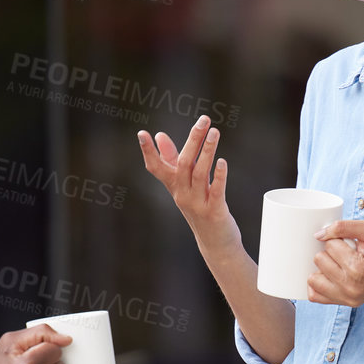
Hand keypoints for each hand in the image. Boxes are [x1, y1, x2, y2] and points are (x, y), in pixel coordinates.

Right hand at [137, 116, 241, 257]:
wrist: (215, 243)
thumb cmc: (200, 209)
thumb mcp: (184, 185)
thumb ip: (172, 160)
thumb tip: (159, 135)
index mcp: (174, 187)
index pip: (156, 168)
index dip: (148, 152)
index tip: (142, 133)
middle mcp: (183, 195)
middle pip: (184, 164)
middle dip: (193, 140)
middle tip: (204, 119)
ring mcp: (198, 204)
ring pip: (200, 173)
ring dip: (207, 151)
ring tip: (215, 132)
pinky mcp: (214, 212)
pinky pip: (216, 191)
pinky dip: (219, 176)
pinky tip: (222, 161)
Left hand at [307, 220, 363, 307]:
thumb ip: (343, 227)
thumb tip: (318, 235)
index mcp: (357, 267)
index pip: (329, 245)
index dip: (338, 239)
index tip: (351, 242)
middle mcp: (351, 286)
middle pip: (319, 260)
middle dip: (330, 252)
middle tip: (348, 252)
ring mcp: (348, 298)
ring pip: (313, 279)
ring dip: (323, 268)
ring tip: (339, 264)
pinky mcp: (348, 303)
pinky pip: (316, 297)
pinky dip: (319, 285)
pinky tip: (329, 276)